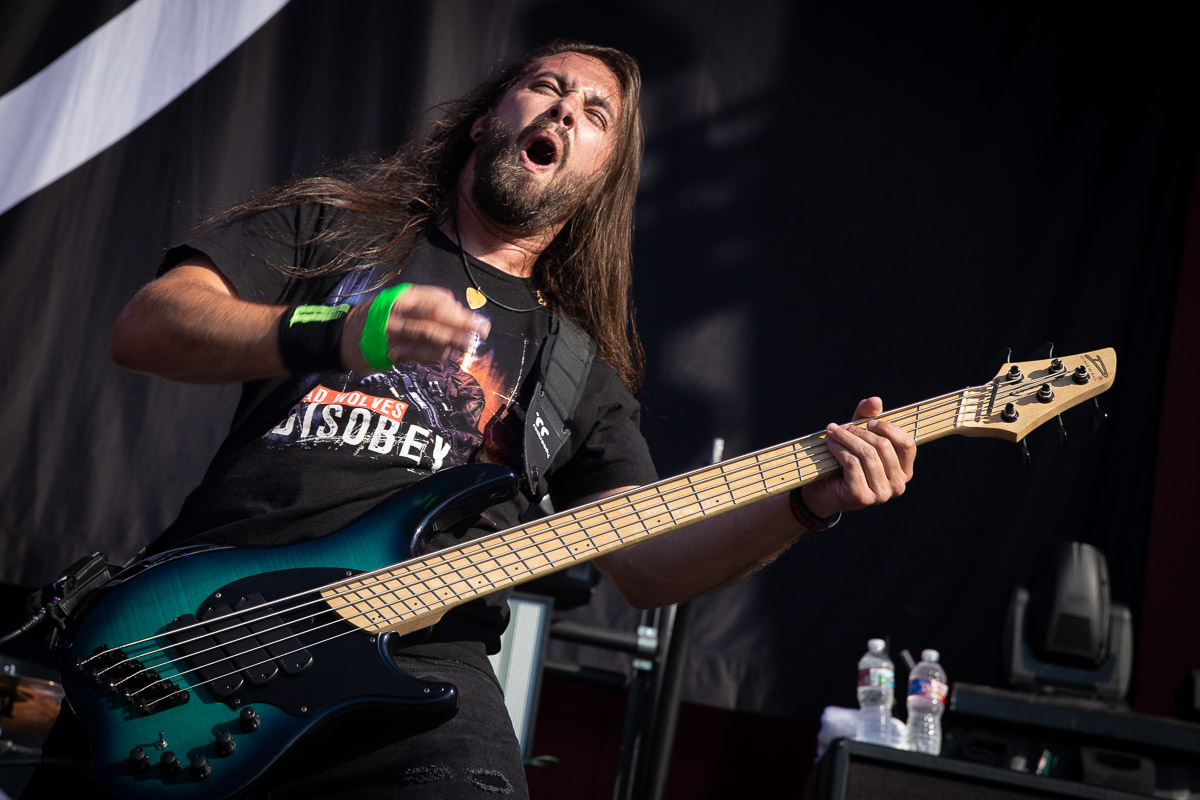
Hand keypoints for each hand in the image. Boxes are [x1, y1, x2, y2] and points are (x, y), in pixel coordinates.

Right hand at [340, 284, 490, 369]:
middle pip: (433, 316)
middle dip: (460, 324)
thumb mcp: (398, 300)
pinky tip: (447, 356)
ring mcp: (389, 333)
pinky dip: (432, 355)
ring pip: (424, 335)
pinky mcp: (385, 352)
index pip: (435, 300)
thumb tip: (456, 304)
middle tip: (481, 331)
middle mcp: (395, 312)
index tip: (477, 319)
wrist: (341, 336)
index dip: (458, 310)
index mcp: (401, 296)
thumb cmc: (378, 317)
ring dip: (450, 340)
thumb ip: (426, 301)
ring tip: (468, 345)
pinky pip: (413, 353)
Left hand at [800, 397, 915, 518]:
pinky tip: (830, 444)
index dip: (888, 428)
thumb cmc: (846, 462)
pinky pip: (852, 463)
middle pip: (883, 446)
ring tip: (832, 432)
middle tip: (841, 427)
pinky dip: (839, 449)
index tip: (868, 422)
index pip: (907, 444)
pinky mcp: (862, 496)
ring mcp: (881, 493)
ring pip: (867, 454)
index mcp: (904, 471)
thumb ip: (868, 417)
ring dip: (846, 438)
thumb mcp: (859, 437)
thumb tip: (875, 400)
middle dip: (859, 431)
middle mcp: (898, 485)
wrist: (823, 492)